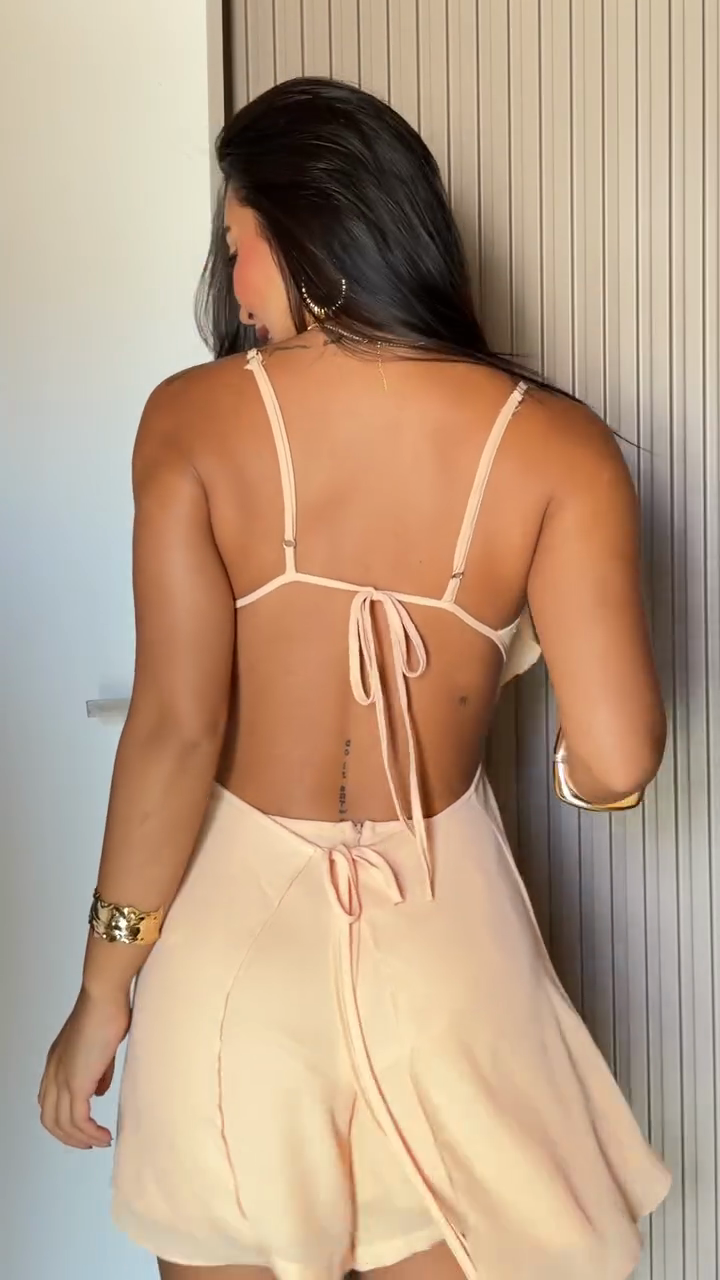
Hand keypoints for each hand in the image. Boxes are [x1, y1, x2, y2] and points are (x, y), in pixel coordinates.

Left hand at [38, 987, 130, 1148]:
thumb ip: (98, 1071)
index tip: (84, 1126)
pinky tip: (104, 1135)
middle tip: (89, 1142)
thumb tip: (99, 1092)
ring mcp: (62, 1079)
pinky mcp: (75, 1083)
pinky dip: (90, 1133)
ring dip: (81, 1138)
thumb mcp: (101, 1047)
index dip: (63, 1118)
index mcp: (56, 1063)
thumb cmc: (106, 1012)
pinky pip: (78, 1120)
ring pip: (62, 1124)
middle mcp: (53, 1073)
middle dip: (69, 1136)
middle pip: (50, 1119)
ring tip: (101, 1141)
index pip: (49, 1101)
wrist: (103, 998)